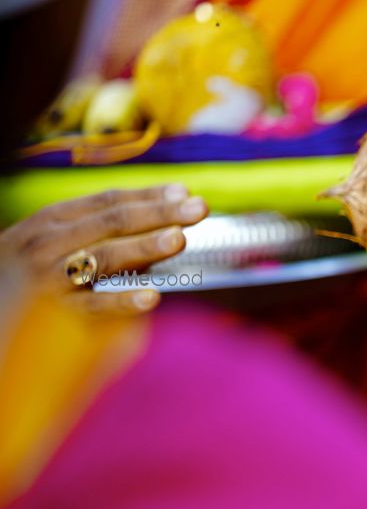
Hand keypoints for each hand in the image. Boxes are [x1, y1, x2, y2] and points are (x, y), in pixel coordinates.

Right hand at [0, 184, 207, 314]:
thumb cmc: (26, 277)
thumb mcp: (53, 245)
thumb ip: (101, 234)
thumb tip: (166, 226)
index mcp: (52, 220)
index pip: (108, 201)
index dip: (149, 196)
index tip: (184, 193)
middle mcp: (49, 242)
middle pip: (112, 221)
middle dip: (158, 213)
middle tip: (198, 209)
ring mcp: (49, 277)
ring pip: (103, 257)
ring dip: (144, 246)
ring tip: (179, 239)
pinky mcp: (52, 314)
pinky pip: (92, 306)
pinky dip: (122, 300)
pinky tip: (152, 297)